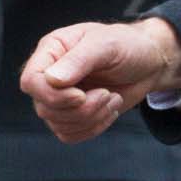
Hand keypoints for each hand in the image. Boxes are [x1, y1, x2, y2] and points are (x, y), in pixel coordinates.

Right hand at [20, 19, 180, 143]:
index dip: (53, 95)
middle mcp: (50, 75)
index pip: (31, 81)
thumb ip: (79, 60)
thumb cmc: (129, 45)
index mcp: (51, 51)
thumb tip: (51, 80)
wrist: (149, 63)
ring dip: (91, 117)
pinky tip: (109, 110)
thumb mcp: (107, 45)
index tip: (81, 95)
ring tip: (111, 98)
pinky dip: (93, 127)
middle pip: (44, 108)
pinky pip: (70, 135)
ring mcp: (59, 98)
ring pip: (58, 124)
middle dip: (81, 108)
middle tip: (107, 94)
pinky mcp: (72, 115)